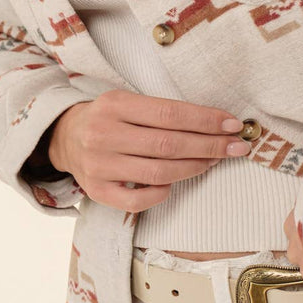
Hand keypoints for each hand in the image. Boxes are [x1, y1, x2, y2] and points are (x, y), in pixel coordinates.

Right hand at [47, 90, 250, 211]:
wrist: (65, 136)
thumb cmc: (109, 117)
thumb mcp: (128, 101)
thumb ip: (161, 111)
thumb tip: (215, 123)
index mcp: (115, 104)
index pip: (170, 113)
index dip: (206, 120)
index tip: (233, 125)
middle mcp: (104, 134)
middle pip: (168, 144)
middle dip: (209, 145)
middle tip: (237, 147)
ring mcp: (98, 165)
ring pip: (158, 172)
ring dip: (194, 168)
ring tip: (213, 161)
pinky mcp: (96, 192)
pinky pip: (137, 201)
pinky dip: (160, 193)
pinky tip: (174, 183)